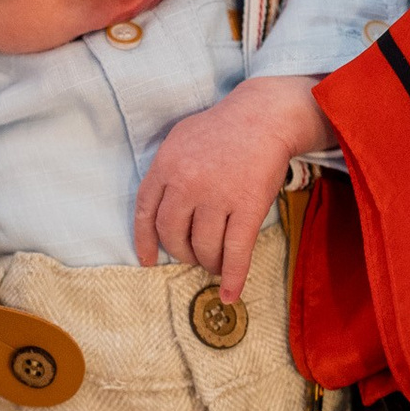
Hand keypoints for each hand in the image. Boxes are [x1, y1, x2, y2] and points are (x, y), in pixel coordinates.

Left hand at [135, 75, 331, 301]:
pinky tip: (230, 293)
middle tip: (193, 253)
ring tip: (214, 261)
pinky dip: (232, 277)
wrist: (264, 116)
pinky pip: (235, 252)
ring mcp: (218, 196)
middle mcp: (187, 183)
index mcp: (166, 166)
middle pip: (173, 235)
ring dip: (208, 262)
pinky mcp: (248, 207)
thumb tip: (157, 210)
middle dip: (182, 252)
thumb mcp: (180, 139)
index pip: (146, 213)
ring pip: (204, 247)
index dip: (145, 241)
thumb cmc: (222, 128)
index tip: (147, 260)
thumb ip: (165, 171)